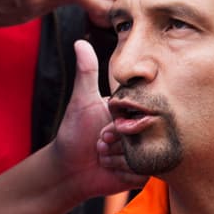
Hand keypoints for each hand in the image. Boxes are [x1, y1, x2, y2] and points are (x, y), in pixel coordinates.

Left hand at [51, 40, 141, 198]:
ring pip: (143, 155)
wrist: (68, 169)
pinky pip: (141, 172)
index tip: (108, 125)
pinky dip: (121, 171)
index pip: (142, 111)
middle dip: (118, 142)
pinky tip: (108, 168)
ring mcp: (144, 152)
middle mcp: (141, 130)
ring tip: (102, 154)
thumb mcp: (81, 101)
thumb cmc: (73, 132)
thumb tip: (80, 42)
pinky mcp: (142, 172)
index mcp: (131, 111)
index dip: (123, 121)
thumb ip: (86, 72)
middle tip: (100, 142)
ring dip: (117, 157)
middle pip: (144, 135)